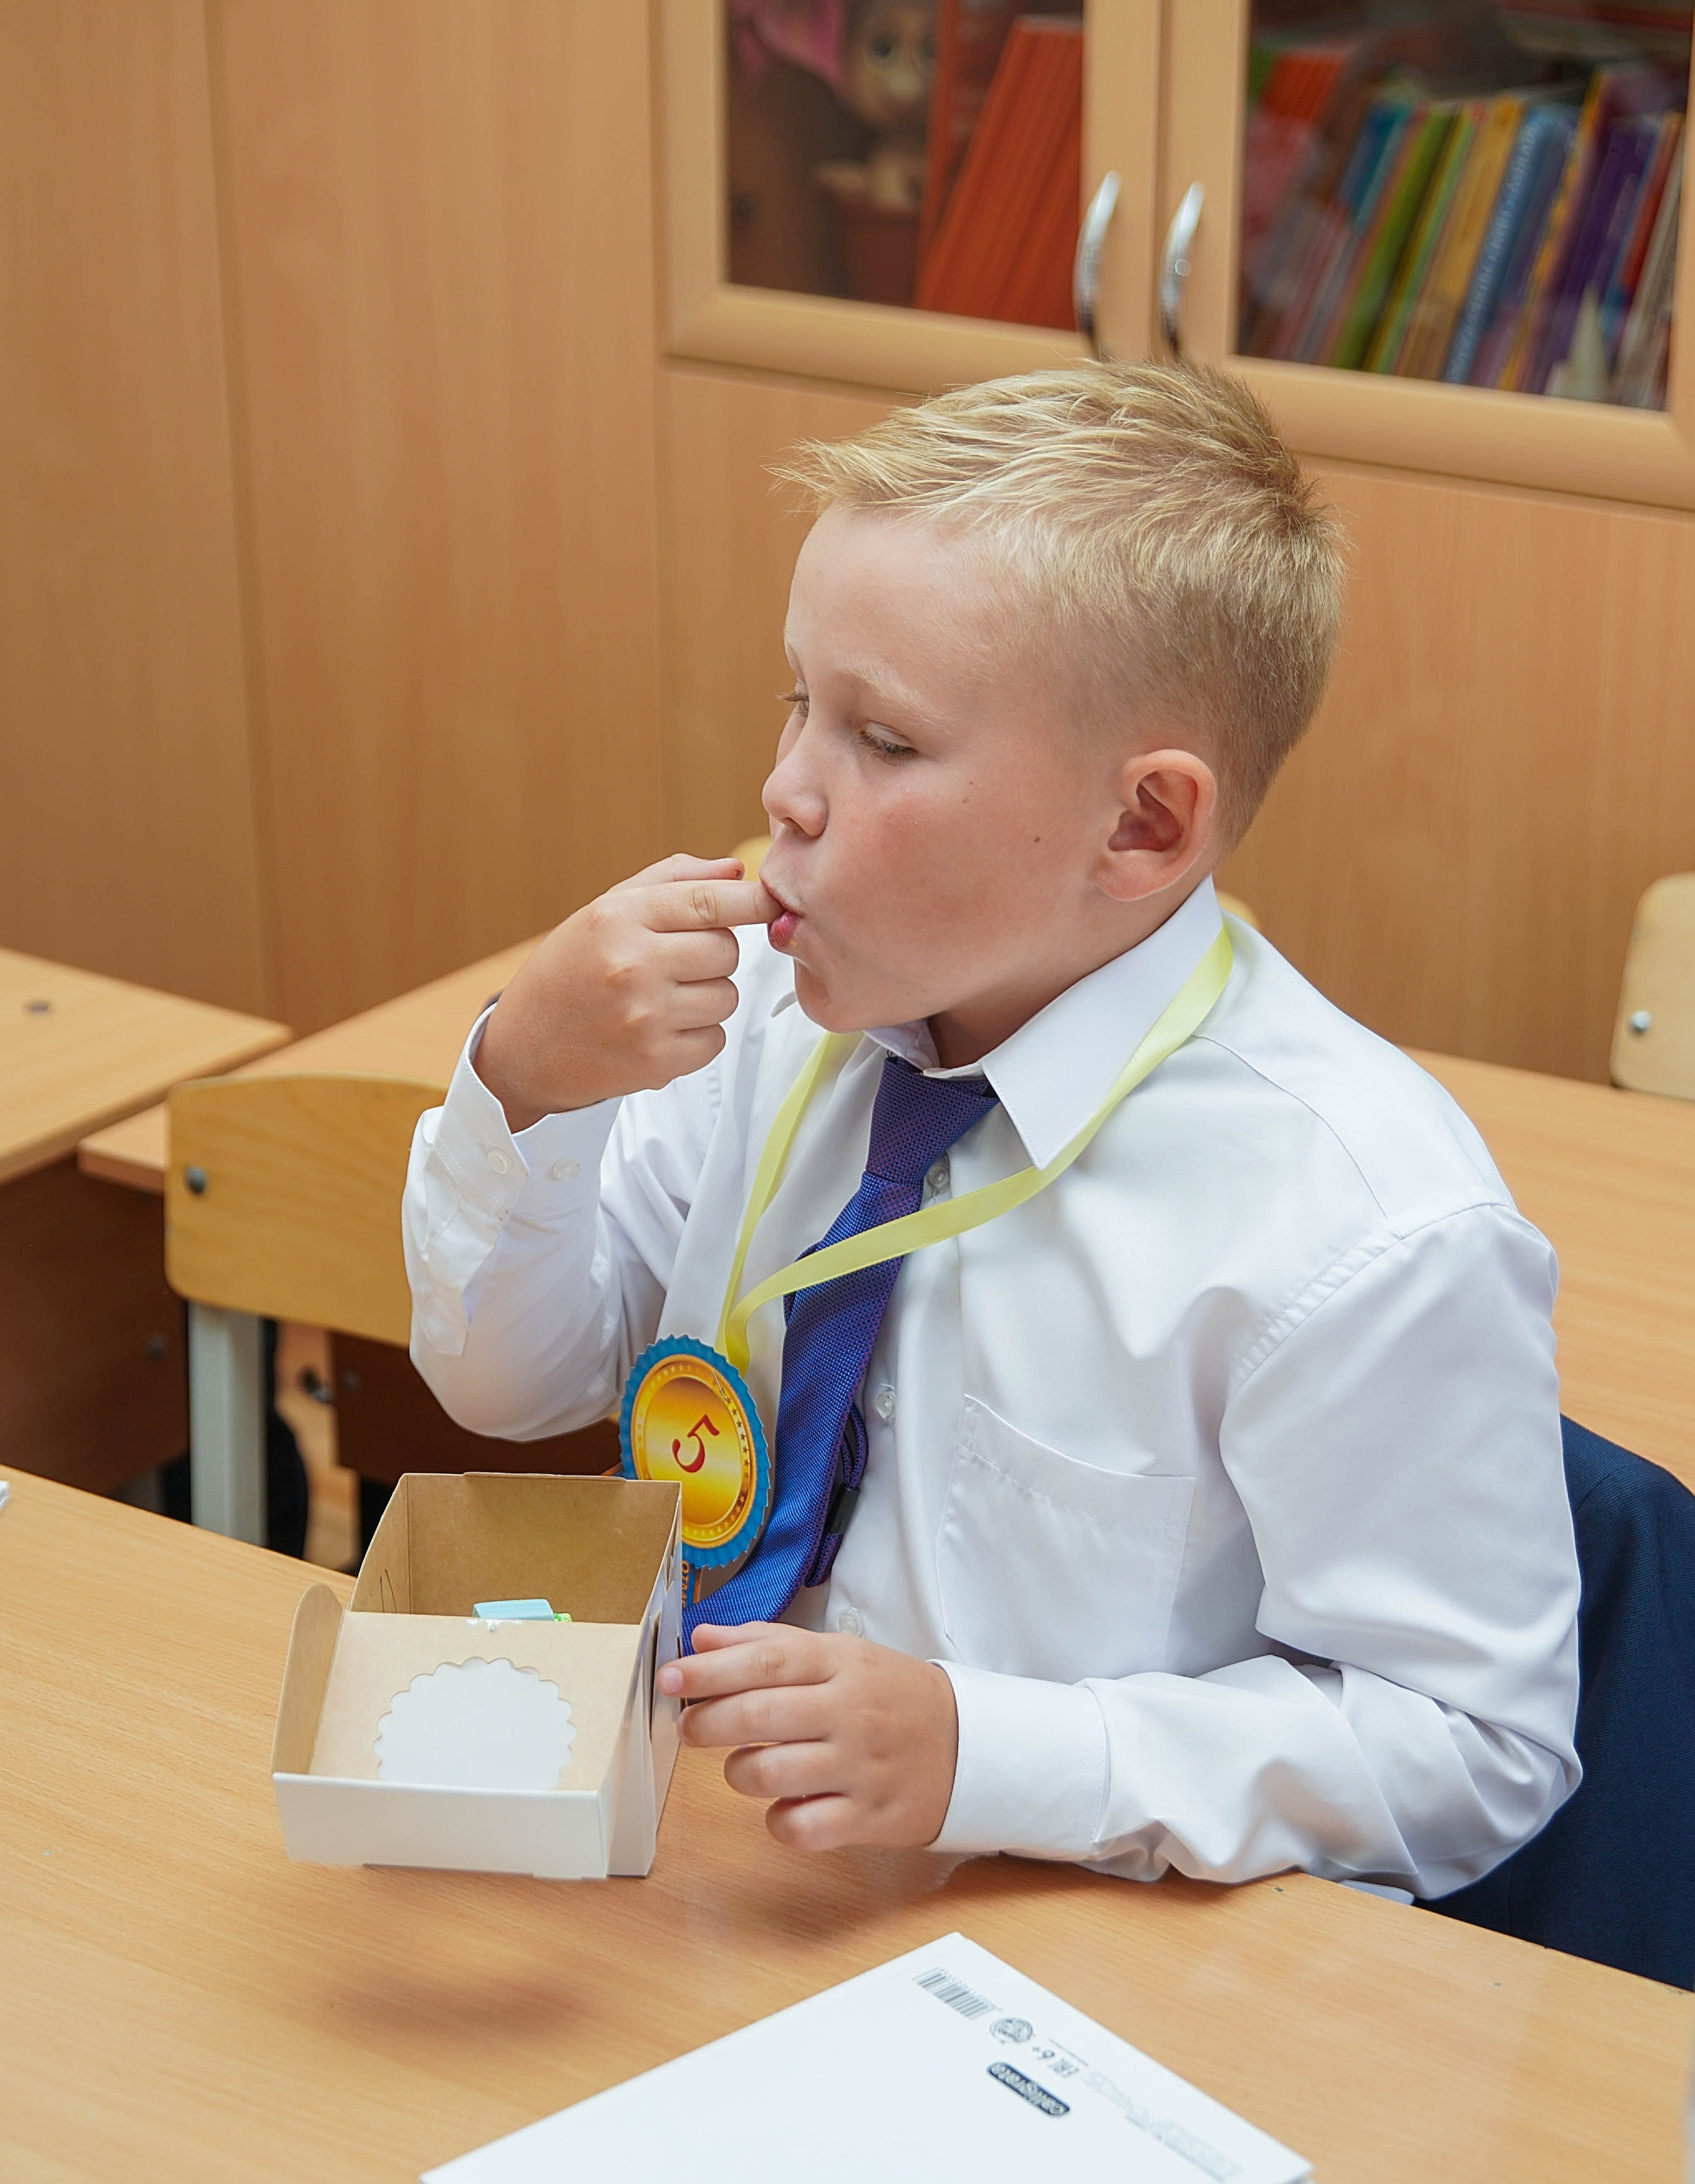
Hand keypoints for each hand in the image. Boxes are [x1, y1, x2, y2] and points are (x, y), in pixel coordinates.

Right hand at [475, 855, 779, 1129]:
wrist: (523, 1049)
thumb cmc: (568, 972)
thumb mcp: (605, 911)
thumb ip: (671, 882)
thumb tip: (734, 871)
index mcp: (618, 919)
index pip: (708, 901)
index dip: (752, 901)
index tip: (772, 902)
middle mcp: (632, 965)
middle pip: (726, 950)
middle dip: (714, 954)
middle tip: (677, 963)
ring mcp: (644, 1017)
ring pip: (726, 996)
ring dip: (708, 996)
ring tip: (663, 998)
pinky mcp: (655, 1062)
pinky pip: (715, 1039)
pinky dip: (698, 1035)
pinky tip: (661, 1029)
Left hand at [657, 1622, 959, 1850]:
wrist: (970, 1747)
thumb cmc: (889, 1697)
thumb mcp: (840, 1655)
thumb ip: (768, 1643)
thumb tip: (702, 1638)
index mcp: (841, 1664)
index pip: (765, 1660)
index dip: (709, 1670)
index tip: (670, 1678)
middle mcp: (850, 1712)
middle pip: (760, 1716)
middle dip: (708, 1723)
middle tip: (691, 1728)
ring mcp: (861, 1768)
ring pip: (771, 1774)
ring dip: (739, 1772)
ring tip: (745, 1765)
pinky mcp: (870, 1818)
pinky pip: (801, 1828)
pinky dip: (778, 1821)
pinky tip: (784, 1805)